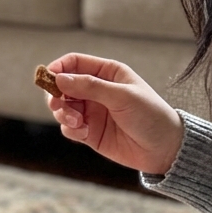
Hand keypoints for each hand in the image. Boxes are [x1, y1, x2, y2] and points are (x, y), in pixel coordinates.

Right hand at [43, 53, 184, 173]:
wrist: (164, 149)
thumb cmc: (150, 115)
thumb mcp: (122, 96)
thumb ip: (90, 86)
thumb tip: (59, 79)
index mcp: (107, 73)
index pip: (74, 63)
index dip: (58, 68)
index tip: (48, 78)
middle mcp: (96, 90)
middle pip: (63, 86)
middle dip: (56, 95)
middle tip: (57, 105)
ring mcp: (92, 111)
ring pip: (62, 108)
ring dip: (63, 114)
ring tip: (76, 122)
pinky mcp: (89, 132)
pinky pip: (68, 128)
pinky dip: (70, 129)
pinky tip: (84, 133)